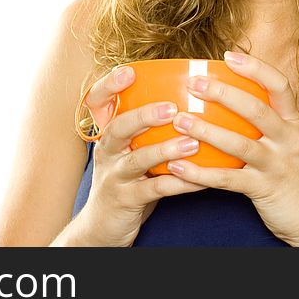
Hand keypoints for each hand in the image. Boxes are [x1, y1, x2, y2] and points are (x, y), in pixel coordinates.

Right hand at [79, 66, 206, 246]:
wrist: (103, 227)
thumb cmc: (126, 181)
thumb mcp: (128, 152)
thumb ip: (147, 130)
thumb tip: (189, 101)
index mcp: (107, 135)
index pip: (97, 102)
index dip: (109, 86)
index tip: (129, 71)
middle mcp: (106, 152)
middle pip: (118, 128)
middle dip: (144, 116)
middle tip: (172, 108)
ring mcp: (114, 177)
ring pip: (137, 160)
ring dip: (165, 150)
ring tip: (192, 143)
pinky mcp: (126, 200)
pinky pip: (154, 190)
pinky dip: (178, 183)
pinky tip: (200, 179)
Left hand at [165, 51, 298, 245]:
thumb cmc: (293, 174)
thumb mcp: (287, 142)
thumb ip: (265, 121)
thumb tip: (226, 94)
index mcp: (293, 123)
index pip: (280, 86)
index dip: (256, 68)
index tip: (229, 55)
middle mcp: (289, 140)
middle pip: (257, 110)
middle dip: (224, 94)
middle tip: (194, 84)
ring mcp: (278, 165)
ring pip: (240, 145)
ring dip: (207, 131)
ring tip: (179, 121)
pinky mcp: (265, 190)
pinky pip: (228, 180)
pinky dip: (200, 173)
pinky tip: (176, 167)